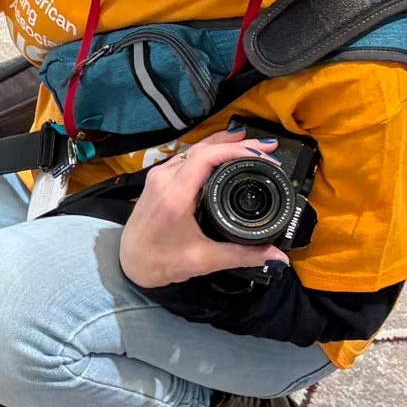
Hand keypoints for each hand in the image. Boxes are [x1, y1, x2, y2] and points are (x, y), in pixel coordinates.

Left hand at [116, 126, 291, 287]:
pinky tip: (223, 155)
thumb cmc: (159, 262)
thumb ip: (243, 255)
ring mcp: (158, 177)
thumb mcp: (204, 260)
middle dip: (237, 143)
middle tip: (266, 147)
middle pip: (202, 148)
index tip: (263, 154)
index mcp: (174, 195)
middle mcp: (164, 179)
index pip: (206, 157)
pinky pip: (185, 157)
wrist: (128, 263)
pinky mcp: (157, 180)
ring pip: (193, 150)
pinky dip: (208, 153)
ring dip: (222, 145)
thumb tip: (278, 256)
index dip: (237, 150)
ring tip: (251, 146)